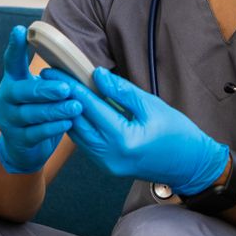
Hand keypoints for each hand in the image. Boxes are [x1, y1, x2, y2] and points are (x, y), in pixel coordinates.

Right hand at [0, 26, 80, 174]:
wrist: (23, 147)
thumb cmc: (38, 110)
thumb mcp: (39, 90)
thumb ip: (51, 77)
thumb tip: (76, 59)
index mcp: (13, 81)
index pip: (11, 61)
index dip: (14, 46)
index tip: (20, 29)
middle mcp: (5, 99)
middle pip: (21, 91)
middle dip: (45, 89)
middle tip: (66, 88)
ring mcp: (8, 120)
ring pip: (29, 113)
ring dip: (54, 110)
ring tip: (76, 107)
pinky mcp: (17, 139)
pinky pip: (35, 133)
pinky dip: (52, 128)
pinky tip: (67, 123)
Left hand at [42, 67, 228, 195]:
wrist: (189, 165)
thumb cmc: (178, 134)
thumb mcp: (153, 107)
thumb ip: (123, 92)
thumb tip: (97, 75)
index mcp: (123, 139)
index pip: (89, 107)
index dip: (70, 86)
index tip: (54, 70)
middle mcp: (109, 155)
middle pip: (76, 121)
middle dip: (61, 97)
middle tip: (47, 77)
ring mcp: (106, 163)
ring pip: (77, 134)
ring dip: (66, 111)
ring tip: (55, 91)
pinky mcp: (106, 165)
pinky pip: (85, 143)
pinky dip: (78, 125)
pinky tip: (73, 110)